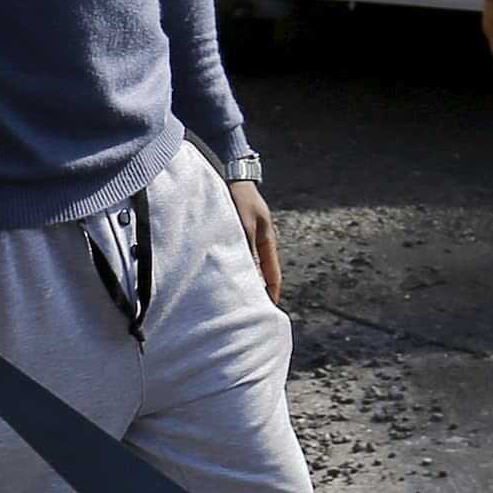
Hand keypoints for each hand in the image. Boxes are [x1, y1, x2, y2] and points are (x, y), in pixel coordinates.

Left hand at [227, 181, 281, 301]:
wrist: (233, 177)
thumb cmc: (240, 200)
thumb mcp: (244, 226)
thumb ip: (248, 252)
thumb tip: (251, 279)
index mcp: (267, 244)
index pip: (272, 277)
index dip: (270, 296)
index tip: (265, 315)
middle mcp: (258, 244)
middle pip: (259, 275)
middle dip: (255, 292)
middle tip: (246, 313)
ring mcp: (247, 239)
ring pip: (246, 267)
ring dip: (241, 280)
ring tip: (230, 299)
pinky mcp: (234, 235)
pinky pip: (235, 257)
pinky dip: (231, 268)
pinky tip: (219, 276)